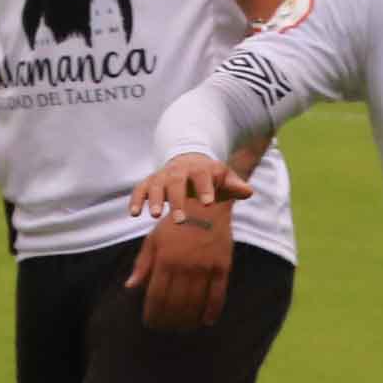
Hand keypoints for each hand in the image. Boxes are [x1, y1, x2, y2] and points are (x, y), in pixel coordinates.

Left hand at [127, 156, 239, 329]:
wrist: (207, 205)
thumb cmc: (175, 224)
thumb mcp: (154, 240)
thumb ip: (143, 264)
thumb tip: (130, 287)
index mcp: (165, 259)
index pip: (156, 295)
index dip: (152, 313)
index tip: (150, 323)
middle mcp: (185, 265)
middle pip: (175, 303)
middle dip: (168, 320)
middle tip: (165, 328)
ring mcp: (205, 267)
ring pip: (195, 302)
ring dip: (187, 319)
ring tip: (182, 328)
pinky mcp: (222, 267)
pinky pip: (217, 295)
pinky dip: (211, 311)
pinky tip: (205, 321)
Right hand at [129, 149, 248, 227]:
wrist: (190, 161)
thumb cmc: (211, 177)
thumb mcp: (224, 178)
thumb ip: (234, 185)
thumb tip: (249, 191)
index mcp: (200, 169)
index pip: (202, 176)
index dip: (205, 188)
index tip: (207, 203)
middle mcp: (179, 171)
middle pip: (177, 182)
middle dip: (177, 200)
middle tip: (180, 220)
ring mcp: (163, 175)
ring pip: (156, 185)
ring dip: (153, 200)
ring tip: (154, 216)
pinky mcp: (150, 181)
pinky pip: (140, 188)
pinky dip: (136, 199)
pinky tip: (134, 214)